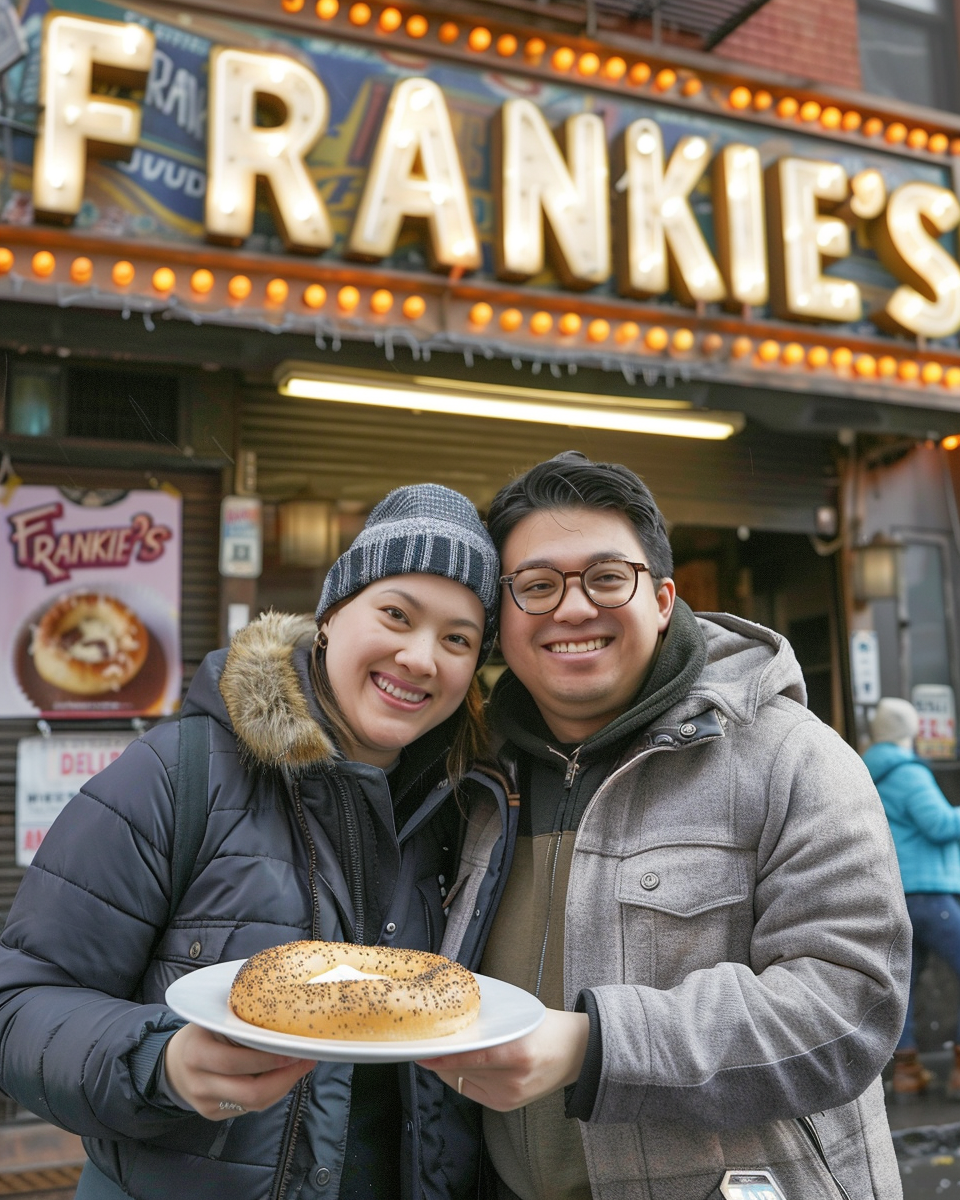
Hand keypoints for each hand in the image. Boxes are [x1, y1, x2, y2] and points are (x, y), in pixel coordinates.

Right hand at [164, 1023, 314, 1120]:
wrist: (173, 1064)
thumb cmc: (202, 1035)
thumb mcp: (213, 1022)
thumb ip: (240, 1021)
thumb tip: (284, 1012)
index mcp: (197, 1053)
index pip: (237, 1062)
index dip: (270, 1059)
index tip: (294, 1047)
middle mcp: (200, 1082)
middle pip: (251, 1091)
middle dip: (285, 1077)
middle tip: (306, 1059)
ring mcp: (206, 1103)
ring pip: (255, 1103)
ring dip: (283, 1085)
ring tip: (300, 1066)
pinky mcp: (214, 1114)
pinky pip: (251, 1108)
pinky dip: (272, 1092)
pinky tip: (283, 1076)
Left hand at [419, 1009, 588, 1111]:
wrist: (578, 1053)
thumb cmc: (547, 1028)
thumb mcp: (519, 1017)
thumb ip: (488, 1023)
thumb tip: (452, 1018)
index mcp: (517, 1053)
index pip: (470, 1057)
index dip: (443, 1056)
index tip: (422, 1050)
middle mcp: (513, 1080)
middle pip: (462, 1070)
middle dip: (443, 1057)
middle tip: (429, 1041)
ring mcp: (509, 1096)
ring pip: (463, 1081)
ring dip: (450, 1067)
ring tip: (445, 1049)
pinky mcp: (506, 1105)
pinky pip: (471, 1091)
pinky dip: (462, 1077)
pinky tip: (463, 1064)